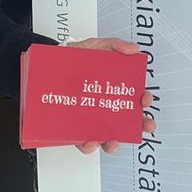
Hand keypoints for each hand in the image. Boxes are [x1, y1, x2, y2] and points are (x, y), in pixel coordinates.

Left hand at [67, 38, 156, 154]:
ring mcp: (89, 119)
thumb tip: (133, 49)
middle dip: (140, 125)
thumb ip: (114, 45)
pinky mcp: (73, 128)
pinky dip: (88, 146)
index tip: (145, 99)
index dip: (143, 100)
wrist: (45, 65)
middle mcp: (103, 106)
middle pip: (126, 120)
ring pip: (107, 136)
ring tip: (114, 141)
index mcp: (112, 89)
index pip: (133, 98)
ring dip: (114, 143)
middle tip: (145, 125)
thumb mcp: (94, 46)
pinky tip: (91, 141)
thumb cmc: (72, 58)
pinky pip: (82, 142)